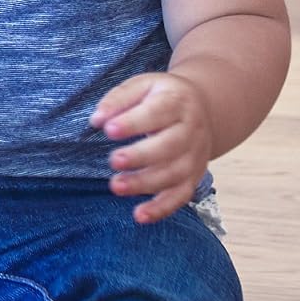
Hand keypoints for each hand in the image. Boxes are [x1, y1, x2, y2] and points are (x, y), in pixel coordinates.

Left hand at [91, 71, 214, 223]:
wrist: (203, 108)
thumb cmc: (161, 97)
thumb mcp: (143, 85)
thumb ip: (119, 98)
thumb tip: (97, 120)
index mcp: (177, 102)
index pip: (158, 112)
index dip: (134, 123)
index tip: (109, 130)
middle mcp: (190, 130)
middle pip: (170, 146)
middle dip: (141, 156)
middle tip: (113, 160)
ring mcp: (194, 156)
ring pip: (174, 173)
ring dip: (145, 183)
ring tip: (116, 186)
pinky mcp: (192, 177)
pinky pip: (181, 196)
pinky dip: (162, 208)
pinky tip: (139, 216)